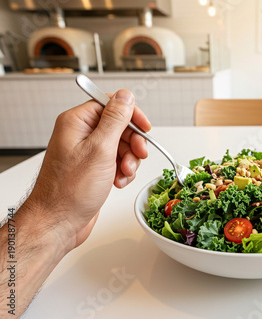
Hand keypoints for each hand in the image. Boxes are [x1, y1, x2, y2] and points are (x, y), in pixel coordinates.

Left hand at [24, 90, 150, 250]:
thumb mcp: (100, 149)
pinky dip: (123, 171)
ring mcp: (87, 152)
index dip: (130, 115)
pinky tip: (118, 182)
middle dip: (132, 143)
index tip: (145, 128)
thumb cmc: (70, 190)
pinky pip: (117, 161)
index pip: (110, 104)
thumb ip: (115, 120)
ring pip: (121, 145)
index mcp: (77, 122)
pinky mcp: (93, 168)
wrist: (59, 222)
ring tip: (124, 174)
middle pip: (119, 126)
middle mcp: (80, 134)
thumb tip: (125, 96)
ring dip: (129, 160)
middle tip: (138, 156)